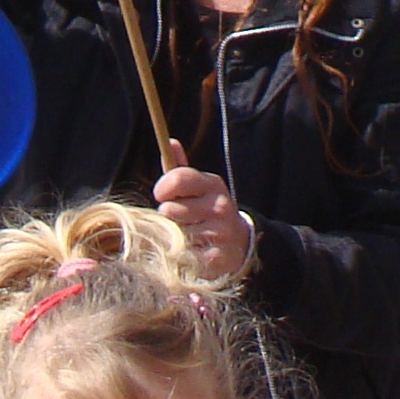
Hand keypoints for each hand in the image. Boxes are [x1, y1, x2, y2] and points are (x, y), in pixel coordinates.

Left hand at [154, 141, 251, 280]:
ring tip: (186, 234)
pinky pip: (182, 254)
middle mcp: (220, 206)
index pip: (178, 178)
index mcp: (213, 184)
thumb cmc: (207, 210)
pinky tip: (192, 249)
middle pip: (170, 209)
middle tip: (178, 218)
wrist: (238, 242)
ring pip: (174, 233)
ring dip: (173, 237)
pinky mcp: (216, 256)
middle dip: (168, 216)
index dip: (162, 187)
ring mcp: (220, 232)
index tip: (160, 194)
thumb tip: (170, 142)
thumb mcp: (198, 188)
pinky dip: (181, 254)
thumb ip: (181, 170)